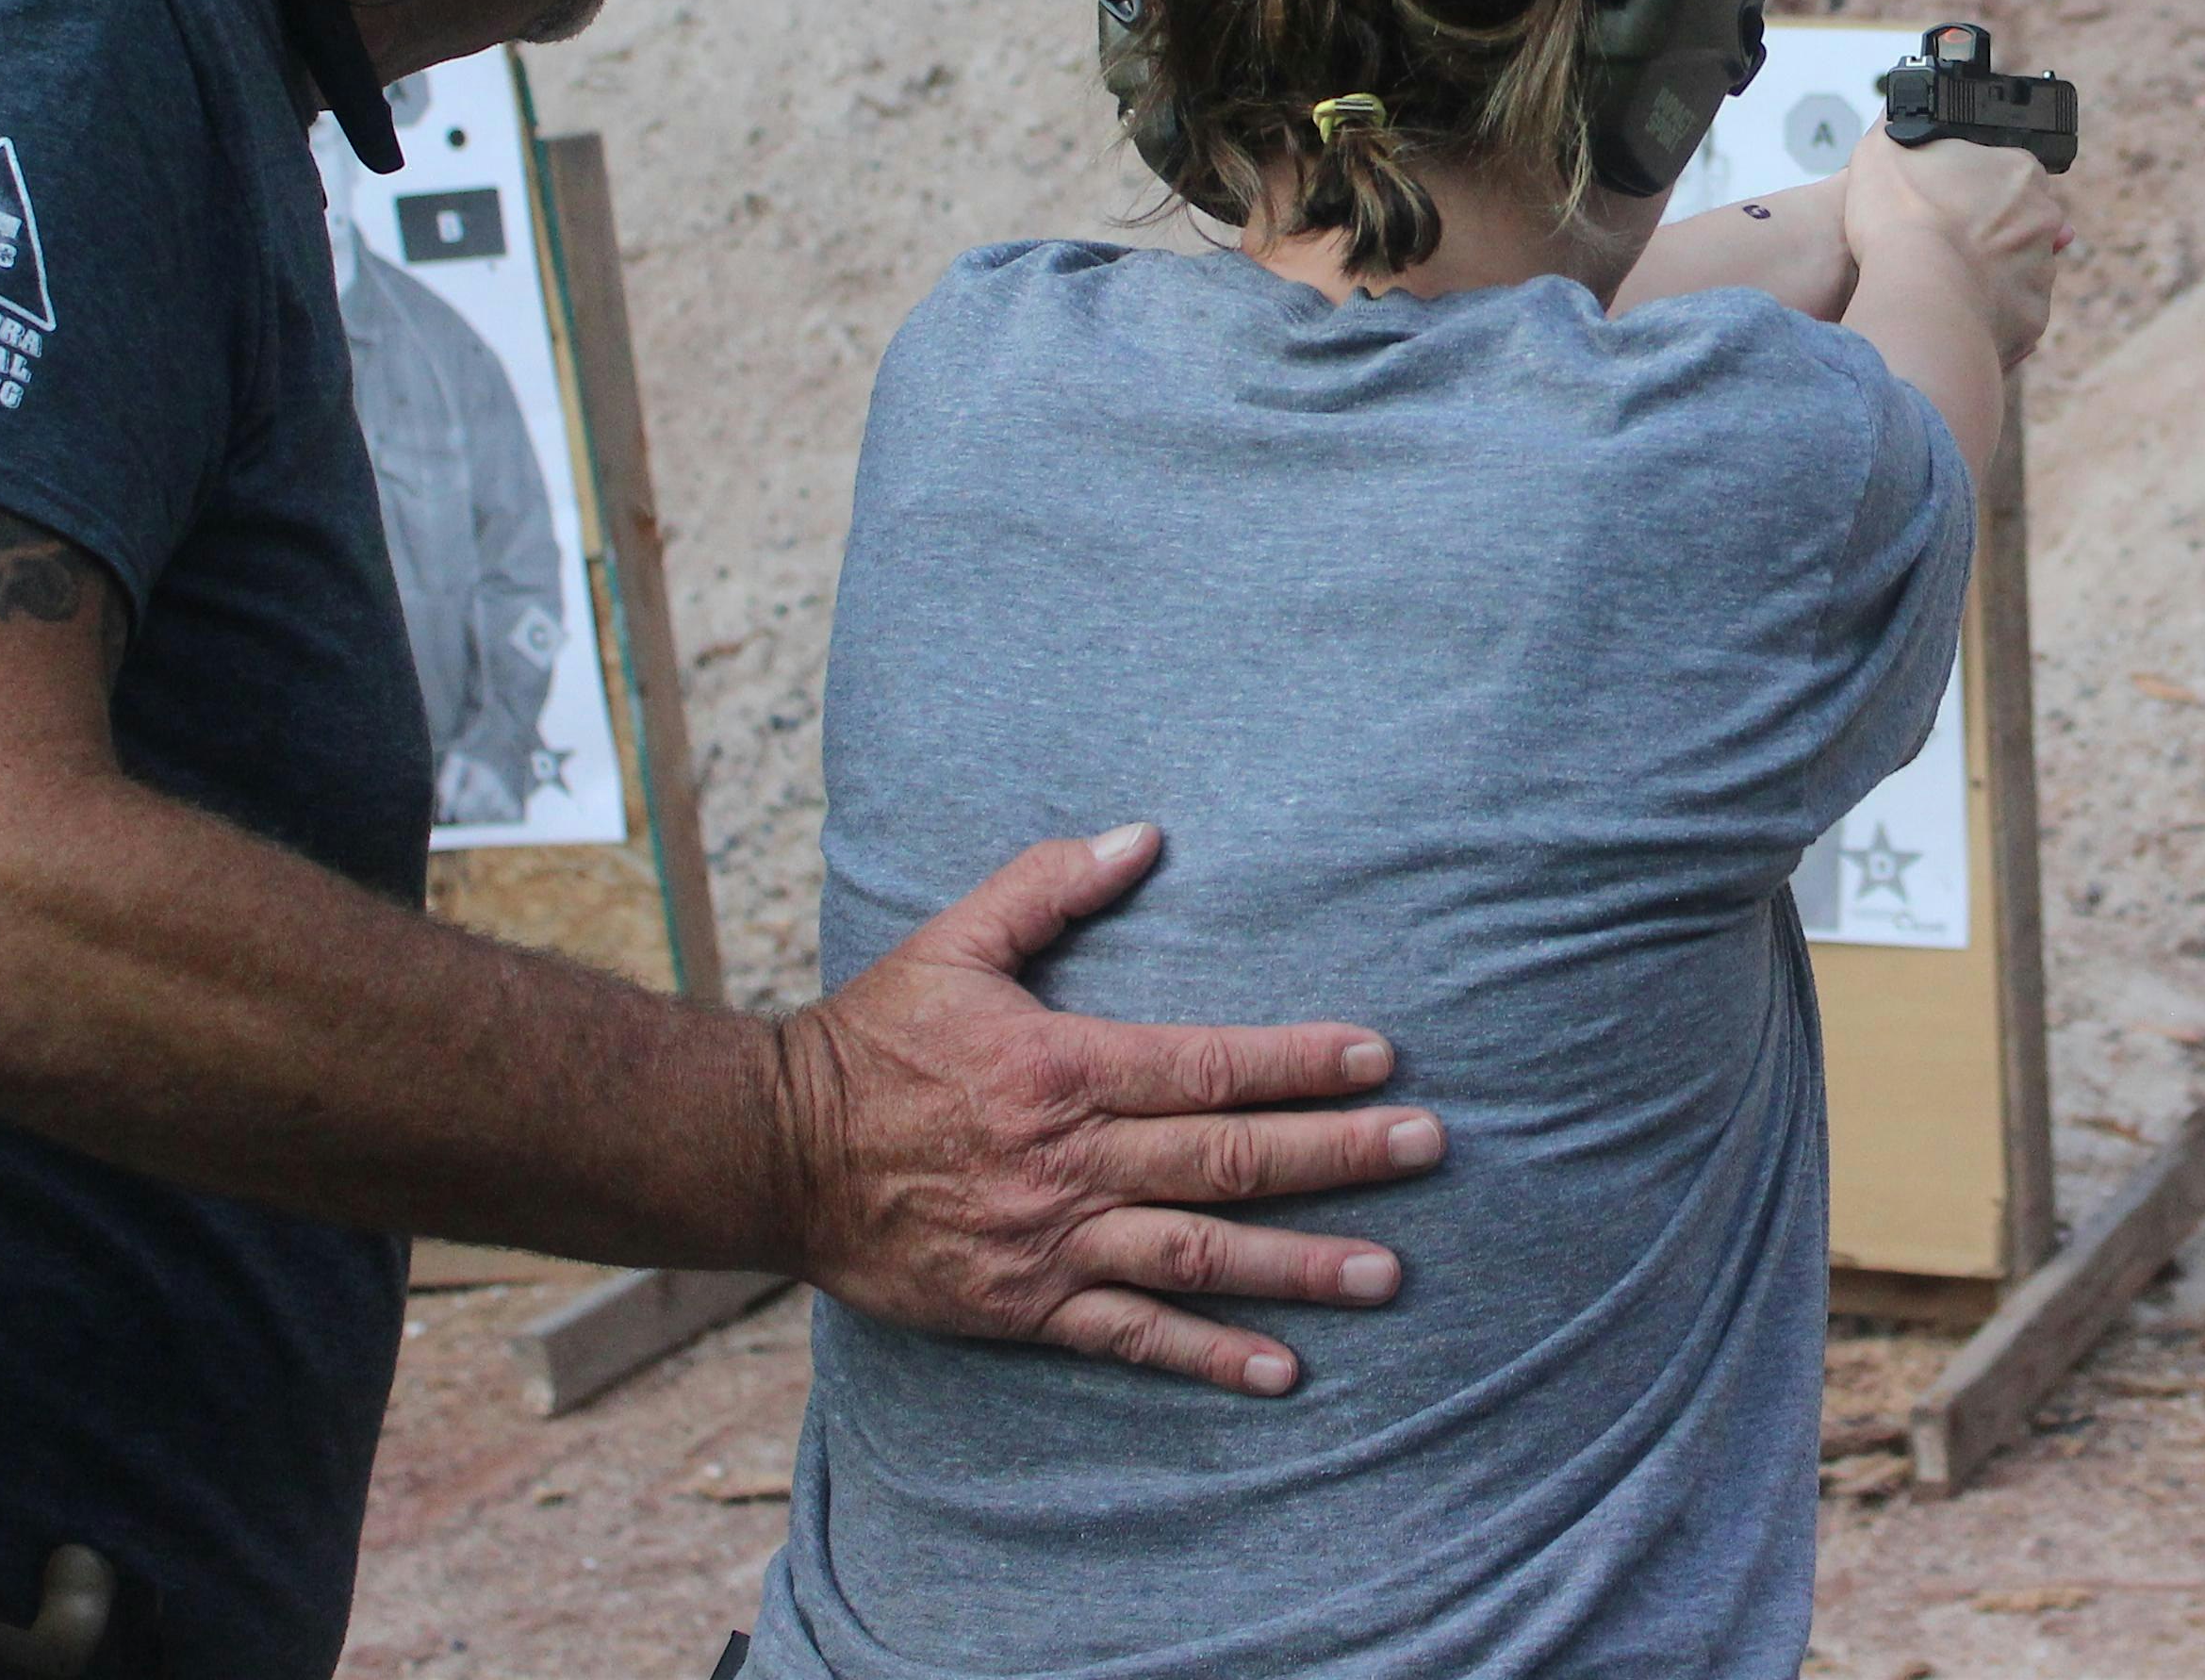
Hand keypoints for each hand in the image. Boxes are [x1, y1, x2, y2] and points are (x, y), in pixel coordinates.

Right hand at [768, 824, 1445, 1392]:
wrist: (775, 1153)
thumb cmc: (874, 1040)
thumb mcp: (955, 942)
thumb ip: (1050, 884)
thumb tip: (1144, 835)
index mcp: (1064, 1069)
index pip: (1209, 1065)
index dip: (1300, 1062)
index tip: (1383, 1060)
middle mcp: (1072, 1161)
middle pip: (1228, 1159)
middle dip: (1338, 1155)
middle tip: (1429, 1148)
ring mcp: (1052, 1243)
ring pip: (1199, 1257)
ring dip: (1300, 1266)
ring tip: (1389, 1273)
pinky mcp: (1025, 1308)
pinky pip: (1131, 1337)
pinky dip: (1209, 1356)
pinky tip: (1283, 1369)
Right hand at [1844, 133, 2069, 367]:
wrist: (1917, 295)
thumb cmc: (1902, 219)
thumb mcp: (1884, 149)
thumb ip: (1898, 125)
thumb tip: (1900, 111)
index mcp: (2019, 172)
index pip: (2006, 172)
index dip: (1972, 185)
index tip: (1946, 198)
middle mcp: (2043, 220)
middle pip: (2017, 220)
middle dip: (1986, 229)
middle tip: (1943, 238)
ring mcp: (2042, 271)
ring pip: (2016, 268)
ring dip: (1986, 271)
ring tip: (1941, 277)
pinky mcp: (2031, 317)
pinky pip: (2009, 313)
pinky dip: (1985, 312)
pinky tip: (1950, 308)